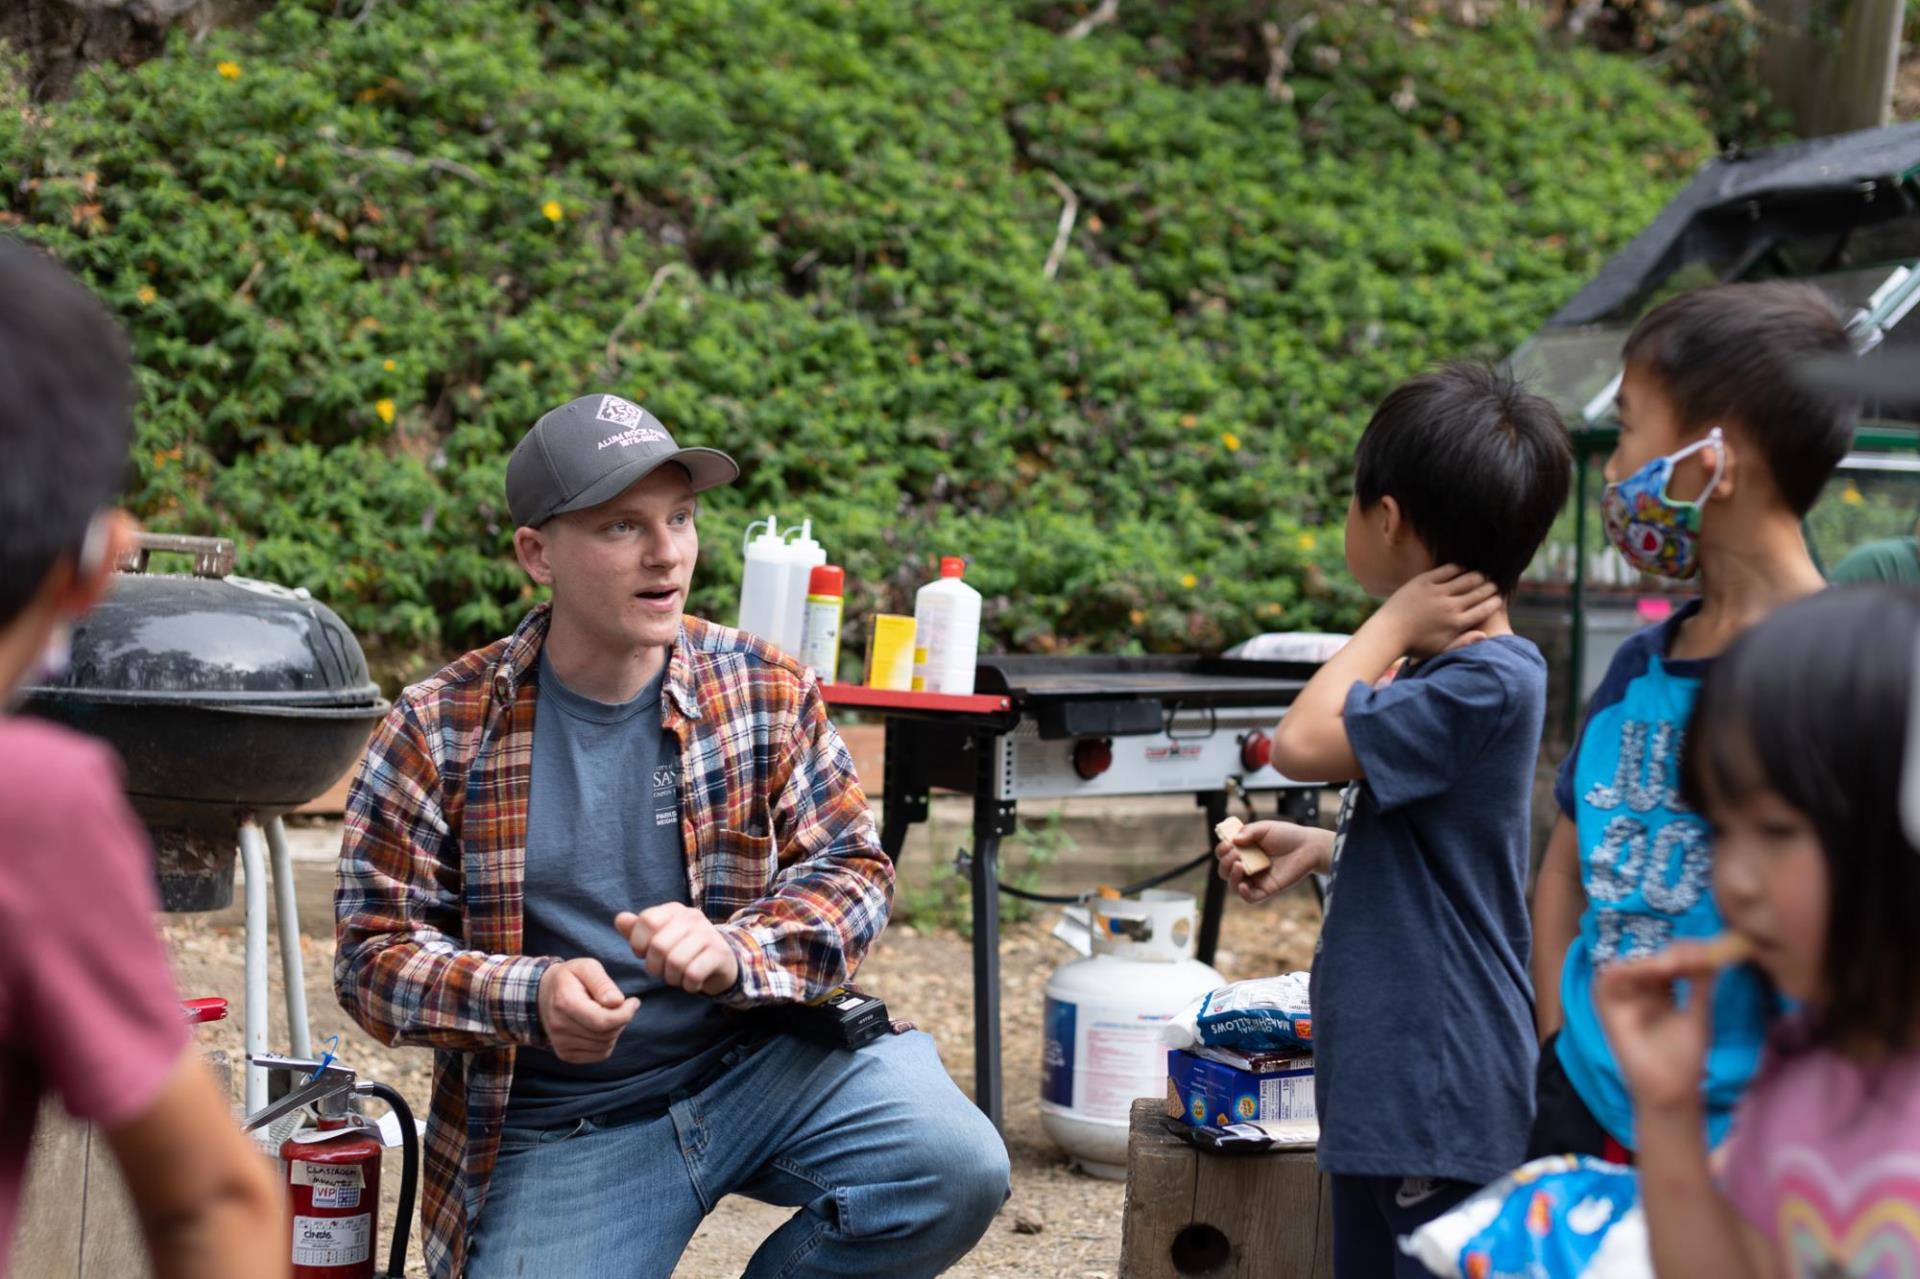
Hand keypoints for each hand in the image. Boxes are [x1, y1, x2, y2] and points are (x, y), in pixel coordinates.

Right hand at [537, 958, 638, 1062]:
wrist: (543, 993)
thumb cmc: (570, 977)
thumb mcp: (587, 967)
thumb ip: (603, 983)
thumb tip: (617, 1002)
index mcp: (565, 1002)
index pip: (603, 1021)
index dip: (625, 1014)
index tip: (634, 1001)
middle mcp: (560, 1026)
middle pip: (606, 1034)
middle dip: (621, 1020)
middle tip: (621, 1006)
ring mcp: (560, 1043)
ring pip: (605, 1046)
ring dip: (615, 1031)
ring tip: (608, 1014)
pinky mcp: (565, 1054)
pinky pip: (598, 1054)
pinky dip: (607, 1043)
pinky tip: (601, 1027)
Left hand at [616, 903, 739, 996]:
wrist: (721, 960)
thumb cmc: (682, 949)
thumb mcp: (659, 937)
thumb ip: (637, 929)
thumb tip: (620, 920)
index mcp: (674, 910)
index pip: (647, 920)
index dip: (638, 942)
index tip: (642, 953)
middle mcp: (692, 917)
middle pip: (659, 946)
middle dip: (654, 967)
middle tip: (661, 971)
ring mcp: (708, 934)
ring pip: (676, 962)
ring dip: (672, 978)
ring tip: (676, 977)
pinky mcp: (719, 953)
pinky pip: (693, 974)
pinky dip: (688, 985)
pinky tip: (691, 983)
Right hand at [1214, 821, 1331, 903]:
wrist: (1308, 847)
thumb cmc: (1287, 836)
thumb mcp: (1265, 828)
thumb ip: (1248, 831)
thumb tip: (1233, 841)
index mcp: (1244, 851)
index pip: (1224, 855)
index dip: (1222, 850)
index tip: (1227, 843)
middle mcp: (1247, 866)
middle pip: (1225, 871)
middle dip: (1225, 863)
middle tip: (1235, 853)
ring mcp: (1256, 879)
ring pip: (1234, 885)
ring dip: (1231, 876)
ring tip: (1239, 864)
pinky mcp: (1266, 890)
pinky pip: (1249, 898)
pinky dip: (1243, 893)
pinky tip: (1243, 884)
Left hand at [1369, 565, 1500, 656]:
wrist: (1388, 633)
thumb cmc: (1414, 646)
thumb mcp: (1441, 649)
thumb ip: (1464, 643)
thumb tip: (1485, 636)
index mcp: (1456, 624)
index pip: (1483, 610)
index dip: (1494, 603)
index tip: (1499, 599)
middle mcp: (1450, 607)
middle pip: (1478, 593)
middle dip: (1490, 588)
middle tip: (1494, 584)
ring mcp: (1437, 592)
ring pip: (1465, 580)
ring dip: (1477, 576)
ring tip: (1483, 575)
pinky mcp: (1424, 582)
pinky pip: (1446, 571)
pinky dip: (1458, 568)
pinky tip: (1463, 567)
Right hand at [1594, 942, 1718, 1112]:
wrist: (1672, 1090)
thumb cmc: (1685, 1057)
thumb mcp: (1698, 1012)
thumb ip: (1700, 982)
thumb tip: (1710, 952)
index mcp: (1659, 992)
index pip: (1667, 960)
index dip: (1683, 952)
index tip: (1705, 950)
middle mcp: (1638, 992)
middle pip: (1648, 959)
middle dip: (1670, 954)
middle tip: (1695, 955)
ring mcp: (1622, 1000)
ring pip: (1627, 966)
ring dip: (1649, 961)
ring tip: (1674, 965)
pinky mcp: (1606, 1009)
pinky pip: (1607, 981)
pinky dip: (1624, 970)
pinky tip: (1652, 970)